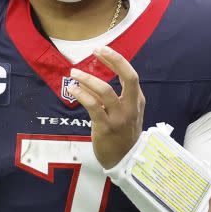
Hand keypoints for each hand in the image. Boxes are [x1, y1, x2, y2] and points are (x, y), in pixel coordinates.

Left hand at [67, 46, 145, 168]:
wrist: (124, 161)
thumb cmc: (123, 135)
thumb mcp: (127, 114)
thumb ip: (115, 97)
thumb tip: (94, 79)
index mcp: (137, 101)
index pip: (130, 75)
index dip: (116, 60)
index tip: (101, 50)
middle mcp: (131, 107)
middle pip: (128, 77)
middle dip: (113, 60)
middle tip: (96, 50)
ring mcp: (119, 118)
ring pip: (105, 91)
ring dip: (87, 79)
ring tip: (74, 73)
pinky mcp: (105, 127)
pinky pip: (93, 106)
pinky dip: (81, 94)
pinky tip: (73, 89)